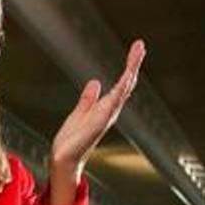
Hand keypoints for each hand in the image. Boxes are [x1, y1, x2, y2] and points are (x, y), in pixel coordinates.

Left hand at [51, 40, 145, 176]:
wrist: (64, 158)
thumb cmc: (70, 141)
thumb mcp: (78, 113)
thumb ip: (88, 99)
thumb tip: (94, 83)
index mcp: (105, 108)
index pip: (121, 84)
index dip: (129, 67)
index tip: (135, 50)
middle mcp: (109, 112)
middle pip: (126, 84)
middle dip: (133, 65)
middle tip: (140, 46)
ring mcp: (106, 117)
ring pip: (123, 90)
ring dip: (130, 71)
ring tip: (137, 54)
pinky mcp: (99, 123)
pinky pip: (112, 104)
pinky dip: (119, 92)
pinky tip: (124, 80)